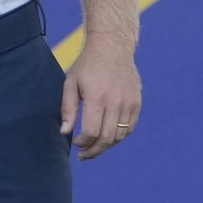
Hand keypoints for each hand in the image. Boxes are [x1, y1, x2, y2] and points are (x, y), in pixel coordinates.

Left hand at [59, 35, 141, 159]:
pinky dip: (119, 136)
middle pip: (107, 138)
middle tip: (83, 155)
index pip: (92, 132)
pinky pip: (130, 127)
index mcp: (97, 96)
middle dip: (94, 151)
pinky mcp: (137, 102)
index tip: (76, 144)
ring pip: (120, 136)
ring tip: (94, 147)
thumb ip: (68, 109)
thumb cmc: (87, 65)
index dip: (83, 143)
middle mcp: (116, 101)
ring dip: (106, 146)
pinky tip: (107, 137)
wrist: (112, 47)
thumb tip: (64, 132)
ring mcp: (129, 102)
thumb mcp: (71, 84)